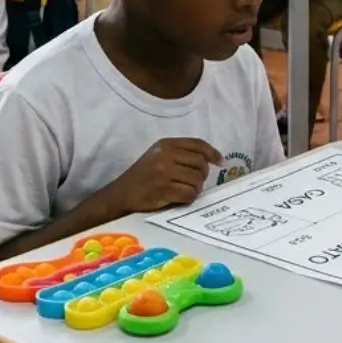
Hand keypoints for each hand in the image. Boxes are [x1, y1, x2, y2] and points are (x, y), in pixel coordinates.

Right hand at [100, 138, 224, 214]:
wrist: (120, 195)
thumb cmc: (143, 177)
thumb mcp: (159, 156)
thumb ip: (181, 154)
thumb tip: (212, 159)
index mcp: (166, 144)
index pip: (197, 144)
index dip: (212, 153)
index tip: (220, 162)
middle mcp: (165, 155)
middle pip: (200, 164)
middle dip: (202, 175)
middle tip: (193, 182)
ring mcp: (164, 172)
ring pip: (197, 180)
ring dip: (195, 189)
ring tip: (184, 191)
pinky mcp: (163, 189)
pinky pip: (189, 194)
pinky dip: (188, 198)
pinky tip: (179, 198)